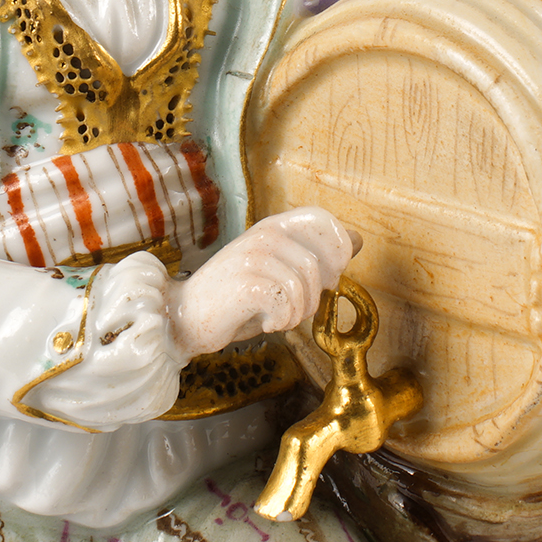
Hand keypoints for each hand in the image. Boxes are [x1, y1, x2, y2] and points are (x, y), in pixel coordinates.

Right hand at [164, 207, 360, 358]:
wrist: (185, 316)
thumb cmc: (235, 297)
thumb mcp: (277, 269)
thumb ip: (312, 254)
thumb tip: (357, 240)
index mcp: (273, 226)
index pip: (322, 220)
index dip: (335, 251)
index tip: (325, 278)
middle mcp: (264, 234)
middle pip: (317, 265)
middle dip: (312, 297)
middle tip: (291, 308)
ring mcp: (254, 256)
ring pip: (304, 288)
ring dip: (295, 314)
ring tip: (274, 316)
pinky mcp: (247, 282)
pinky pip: (287, 304)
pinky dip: (280, 321)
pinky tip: (264, 321)